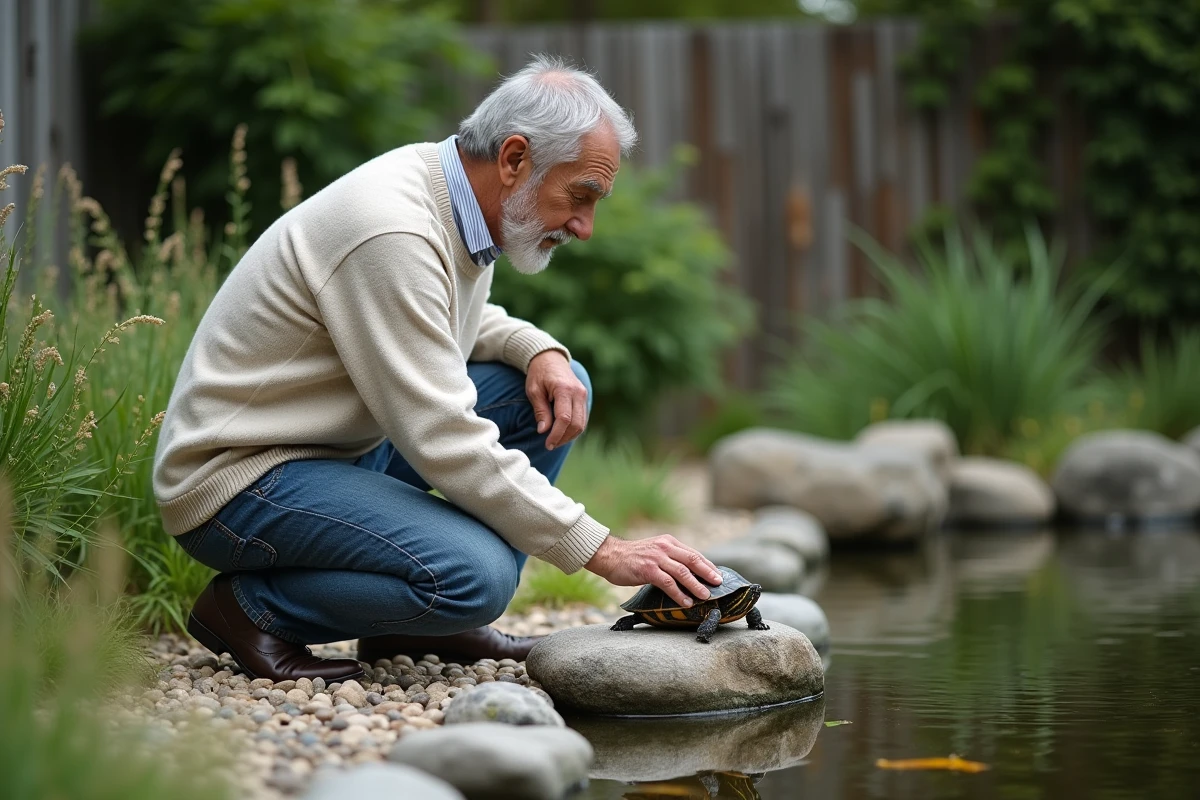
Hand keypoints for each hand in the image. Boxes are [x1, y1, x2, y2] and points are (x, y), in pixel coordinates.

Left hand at [526, 350, 587, 449]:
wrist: (550, 358)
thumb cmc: (538, 374)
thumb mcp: (534, 391)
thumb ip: (540, 411)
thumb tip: (543, 431)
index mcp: (564, 389)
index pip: (564, 419)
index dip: (556, 434)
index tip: (547, 444)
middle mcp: (578, 392)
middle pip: (576, 424)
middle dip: (563, 438)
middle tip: (550, 445)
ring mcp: (583, 395)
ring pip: (582, 424)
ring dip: (569, 436)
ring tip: (555, 441)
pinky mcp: (584, 398)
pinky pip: (582, 419)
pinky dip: (573, 429)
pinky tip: (562, 433)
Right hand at [584, 535, 722, 608]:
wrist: (609, 555)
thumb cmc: (632, 557)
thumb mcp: (654, 551)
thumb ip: (669, 558)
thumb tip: (687, 574)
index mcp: (668, 542)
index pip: (693, 553)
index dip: (707, 565)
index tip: (718, 575)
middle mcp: (665, 547)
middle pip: (692, 560)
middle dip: (707, 572)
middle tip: (718, 583)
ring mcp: (656, 558)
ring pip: (682, 572)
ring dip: (696, 585)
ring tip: (705, 596)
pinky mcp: (648, 570)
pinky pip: (668, 583)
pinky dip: (679, 593)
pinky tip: (686, 602)